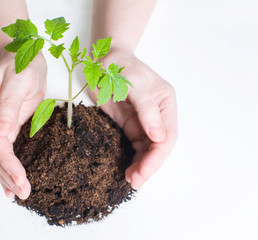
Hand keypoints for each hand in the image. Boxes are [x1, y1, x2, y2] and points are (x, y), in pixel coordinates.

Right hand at [0, 52, 46, 198]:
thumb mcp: (20, 79)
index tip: (20, 178)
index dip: (6, 161)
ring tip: (16, 192)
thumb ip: (9, 105)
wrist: (24, 55)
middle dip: (5, 173)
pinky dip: (3, 166)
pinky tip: (8, 181)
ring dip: (2, 174)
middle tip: (22, 191)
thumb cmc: (24, 63)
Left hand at [93, 48, 177, 189]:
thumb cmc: (120, 66)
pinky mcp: (129, 126)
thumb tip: (159, 137)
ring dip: (140, 166)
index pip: (167, 136)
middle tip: (136, 181)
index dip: (157, 156)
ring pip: (146, 150)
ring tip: (131, 180)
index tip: (144, 170)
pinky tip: (127, 170)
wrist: (102, 62)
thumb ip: (146, 109)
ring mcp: (143, 122)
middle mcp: (157, 116)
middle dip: (149, 165)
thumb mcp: (134, 84)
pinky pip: (134, 147)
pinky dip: (132, 159)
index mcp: (165, 104)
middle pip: (158, 147)